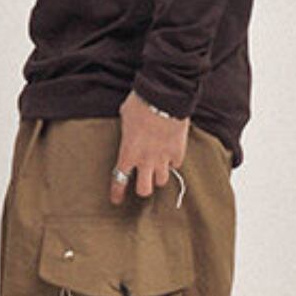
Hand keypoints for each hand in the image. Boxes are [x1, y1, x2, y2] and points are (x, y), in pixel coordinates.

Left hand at [110, 89, 189, 204]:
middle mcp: (145, 160)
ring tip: (158, 168)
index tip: (116, 200)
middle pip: (144, 190)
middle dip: (143, 188)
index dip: (117, 193)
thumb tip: (129, 134)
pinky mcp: (178, 152)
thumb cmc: (140, 103)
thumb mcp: (125, 118)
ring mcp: (163, 158)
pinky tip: (170, 154)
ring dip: (158, 176)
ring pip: (161, 181)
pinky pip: (176, 165)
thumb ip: (127, 133)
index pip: (119, 180)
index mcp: (128, 153)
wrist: (164, 96)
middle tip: (143, 181)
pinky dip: (173, 162)